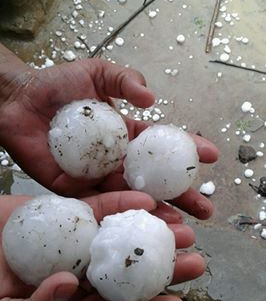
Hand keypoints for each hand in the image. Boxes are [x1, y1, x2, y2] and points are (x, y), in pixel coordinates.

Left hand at [0, 53, 217, 220]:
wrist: (19, 101)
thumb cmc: (57, 85)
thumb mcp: (98, 73)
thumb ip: (125, 80)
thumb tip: (151, 99)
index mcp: (125, 135)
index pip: (162, 146)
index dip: (187, 150)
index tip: (211, 156)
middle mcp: (115, 160)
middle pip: (154, 182)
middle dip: (181, 196)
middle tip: (205, 211)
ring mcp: (96, 178)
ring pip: (132, 199)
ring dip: (158, 213)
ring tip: (182, 227)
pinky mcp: (73, 190)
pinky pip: (100, 204)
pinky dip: (121, 213)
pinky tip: (141, 222)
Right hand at [0, 191, 204, 300]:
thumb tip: (69, 289)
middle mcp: (80, 274)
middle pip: (127, 275)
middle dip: (162, 270)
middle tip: (195, 262)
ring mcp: (75, 242)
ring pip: (120, 238)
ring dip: (152, 233)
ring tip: (184, 229)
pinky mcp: (66, 214)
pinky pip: (97, 207)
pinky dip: (121, 202)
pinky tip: (148, 200)